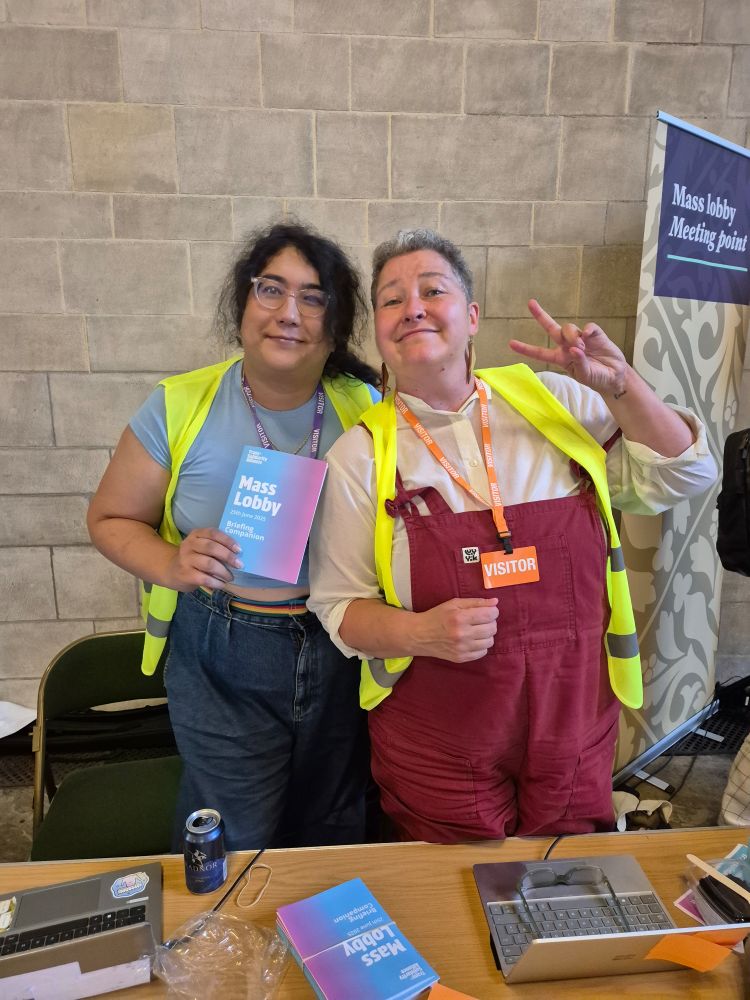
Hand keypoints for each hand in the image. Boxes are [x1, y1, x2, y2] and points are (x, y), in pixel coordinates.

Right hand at [165, 528, 242, 591]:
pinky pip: (204, 578)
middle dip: (228, 556)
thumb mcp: (201, 547)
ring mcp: (186, 559)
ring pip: (209, 563)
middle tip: (239, 565)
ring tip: (231, 577)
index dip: (227, 540)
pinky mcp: (185, 574)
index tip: (239, 549)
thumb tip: (238, 556)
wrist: (171, 570)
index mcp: (196, 534)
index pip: (213, 533)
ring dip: (223, 571)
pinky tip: (222, 584)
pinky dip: (216, 582)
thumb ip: (216, 547)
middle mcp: (189, 545)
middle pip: (211, 547)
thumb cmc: (194, 558)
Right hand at [413, 597, 498, 661]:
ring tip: (477, 630)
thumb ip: (476, 602)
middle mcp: (462, 634)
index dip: (493, 611)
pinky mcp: (461, 658)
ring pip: (490, 641)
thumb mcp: (454, 604)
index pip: (489, 615)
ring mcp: (462, 649)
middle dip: (491, 622)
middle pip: (492, 629)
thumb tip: (495, 602)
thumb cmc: (437, 616)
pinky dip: (481, 645)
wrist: (419, 635)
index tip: (489, 610)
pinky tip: (472, 639)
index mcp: (459, 618)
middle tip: (482, 619)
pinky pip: (483, 652)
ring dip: (487, 634)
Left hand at [509, 299, 628, 395]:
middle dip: (540, 315)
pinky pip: (587, 328)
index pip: (540, 353)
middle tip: (530, 303)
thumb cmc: (596, 378)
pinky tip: (589, 338)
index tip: (511, 343)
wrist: (615, 376)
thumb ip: (579, 363)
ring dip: (572, 337)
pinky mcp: (594, 334)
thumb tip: (575, 348)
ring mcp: (580, 338)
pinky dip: (587, 332)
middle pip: (550, 328)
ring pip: (568, 328)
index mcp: (560, 358)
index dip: (526, 348)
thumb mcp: (585, 376)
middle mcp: (567, 345)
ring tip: (582, 348)